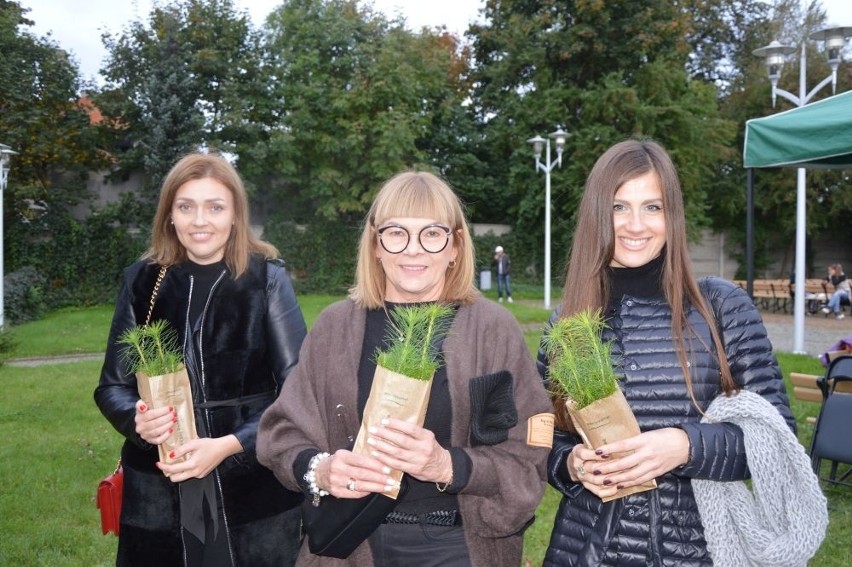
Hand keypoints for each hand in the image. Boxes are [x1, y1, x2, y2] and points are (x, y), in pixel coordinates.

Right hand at [134, 399, 175, 444]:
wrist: (143, 425)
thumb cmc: (146, 413)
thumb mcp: (142, 407)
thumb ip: (141, 404)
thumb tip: (143, 405)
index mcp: (139, 418)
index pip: (150, 414)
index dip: (161, 411)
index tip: (170, 408)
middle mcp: (141, 427)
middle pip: (155, 423)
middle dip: (166, 418)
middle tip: (174, 414)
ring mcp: (145, 435)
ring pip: (157, 431)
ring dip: (167, 425)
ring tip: (174, 420)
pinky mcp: (150, 441)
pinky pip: (158, 440)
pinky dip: (166, 436)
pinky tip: (171, 430)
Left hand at [155, 435, 241, 482]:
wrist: (223, 448)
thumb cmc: (210, 444)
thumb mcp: (194, 443)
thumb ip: (181, 450)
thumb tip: (171, 455)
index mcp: (192, 465)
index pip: (173, 469)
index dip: (164, 467)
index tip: (158, 463)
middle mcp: (195, 472)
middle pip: (176, 478)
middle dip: (169, 472)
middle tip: (165, 465)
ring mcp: (199, 475)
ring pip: (183, 477)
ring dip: (177, 472)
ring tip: (176, 462)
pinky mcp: (202, 474)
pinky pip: (190, 475)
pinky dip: (185, 470)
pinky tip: (187, 462)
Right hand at [315, 450, 396, 498]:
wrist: (318, 472)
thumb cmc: (337, 462)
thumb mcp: (345, 455)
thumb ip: (360, 457)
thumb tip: (381, 463)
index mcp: (341, 456)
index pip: (361, 460)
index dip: (376, 465)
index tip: (387, 468)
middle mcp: (337, 468)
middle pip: (362, 474)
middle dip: (379, 478)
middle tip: (391, 480)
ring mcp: (336, 481)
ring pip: (360, 485)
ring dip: (376, 487)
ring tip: (387, 487)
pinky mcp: (336, 491)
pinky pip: (354, 493)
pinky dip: (366, 492)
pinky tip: (374, 490)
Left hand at [366, 418, 452, 484]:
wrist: (443, 467)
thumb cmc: (431, 449)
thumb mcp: (427, 437)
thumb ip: (414, 432)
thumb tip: (393, 423)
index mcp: (427, 436)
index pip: (410, 428)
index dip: (396, 424)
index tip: (384, 421)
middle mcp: (423, 448)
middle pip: (401, 440)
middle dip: (385, 434)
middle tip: (373, 430)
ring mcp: (418, 460)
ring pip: (397, 453)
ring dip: (382, 446)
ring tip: (372, 441)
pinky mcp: (413, 470)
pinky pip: (396, 464)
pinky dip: (385, 459)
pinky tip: (376, 454)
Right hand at [566, 443, 618, 499]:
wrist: (573, 464)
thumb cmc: (585, 451)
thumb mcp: (586, 444)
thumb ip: (596, 443)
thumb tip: (614, 441)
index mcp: (577, 454)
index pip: (584, 454)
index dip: (595, 455)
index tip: (607, 453)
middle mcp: (578, 467)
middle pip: (592, 468)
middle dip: (607, 466)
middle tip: (621, 464)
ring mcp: (582, 478)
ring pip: (596, 480)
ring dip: (609, 478)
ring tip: (622, 475)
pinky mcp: (587, 486)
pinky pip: (597, 491)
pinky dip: (608, 491)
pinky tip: (617, 487)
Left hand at [571, 428, 688, 496]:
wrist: (685, 445)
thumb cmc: (665, 436)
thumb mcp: (648, 433)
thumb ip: (634, 440)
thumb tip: (616, 445)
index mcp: (644, 440)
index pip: (623, 445)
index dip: (609, 449)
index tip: (597, 452)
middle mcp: (647, 453)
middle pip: (625, 463)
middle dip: (609, 468)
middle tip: (595, 470)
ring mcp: (652, 465)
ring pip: (631, 474)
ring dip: (617, 479)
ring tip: (604, 480)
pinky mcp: (656, 473)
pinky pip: (641, 479)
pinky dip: (629, 483)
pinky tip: (620, 485)